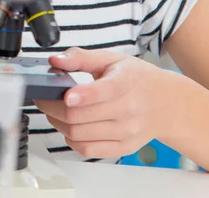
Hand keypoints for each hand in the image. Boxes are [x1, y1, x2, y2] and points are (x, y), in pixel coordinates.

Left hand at [35, 47, 176, 158]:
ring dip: (58, 123)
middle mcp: (127, 110)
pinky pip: (88, 150)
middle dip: (53, 107)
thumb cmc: (137, 79)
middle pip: (80, 116)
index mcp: (125, 83)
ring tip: (54, 111)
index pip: (103, 92)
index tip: (67, 95)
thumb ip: (81, 58)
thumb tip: (56, 60)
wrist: (165, 103)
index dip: (83, 95)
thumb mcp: (112, 59)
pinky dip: (71, 139)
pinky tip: (70, 126)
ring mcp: (125, 132)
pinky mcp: (122, 148)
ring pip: (79, 134)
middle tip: (43, 98)